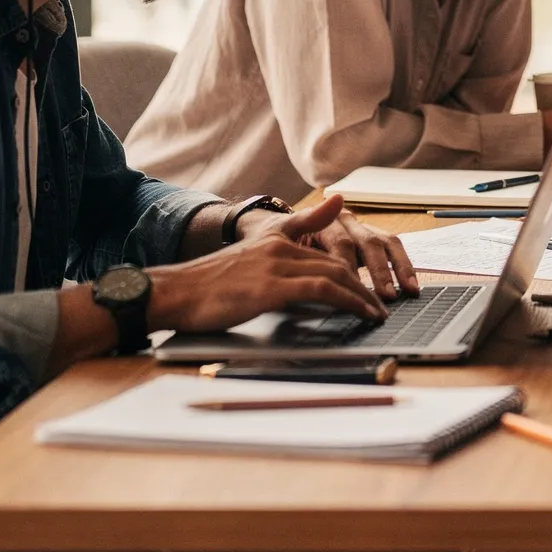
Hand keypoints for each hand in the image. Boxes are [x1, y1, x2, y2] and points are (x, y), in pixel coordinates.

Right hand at [148, 198, 389, 332]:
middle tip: (378, 301)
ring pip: (335, 274)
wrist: (173, 293)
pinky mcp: (273, 286)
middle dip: (362, 282)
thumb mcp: (240, 266)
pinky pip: (324, 290)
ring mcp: (277, 264)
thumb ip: (268, 268)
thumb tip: (295, 279)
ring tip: (376, 312)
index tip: (369, 273)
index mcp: (272, 239)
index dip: (349, 260)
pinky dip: (349, 300)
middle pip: (335, 261)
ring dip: (362, 294)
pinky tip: (360, 313)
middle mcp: (279, 246)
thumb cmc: (202, 289)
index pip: (322, 246)